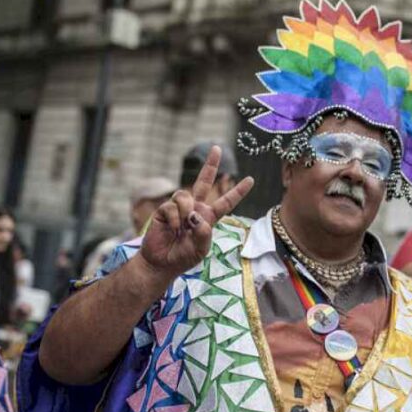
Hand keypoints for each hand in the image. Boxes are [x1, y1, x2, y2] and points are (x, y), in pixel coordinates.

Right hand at [138, 146, 253, 282]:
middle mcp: (195, 209)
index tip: (251, 180)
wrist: (161, 263)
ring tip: (182, 228)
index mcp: (208, 218)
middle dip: (210, 165)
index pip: (226, 202)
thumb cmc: (183, 257)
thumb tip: (195, 215)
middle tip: (217, 148)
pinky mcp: (164, 210)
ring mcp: (179, 208)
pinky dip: (174, 219)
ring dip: (185, 211)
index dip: (238, 191)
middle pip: (204, 182)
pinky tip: (172, 229)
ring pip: (185, 195)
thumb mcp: (200, 249)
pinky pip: (172, 207)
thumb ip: (204, 233)